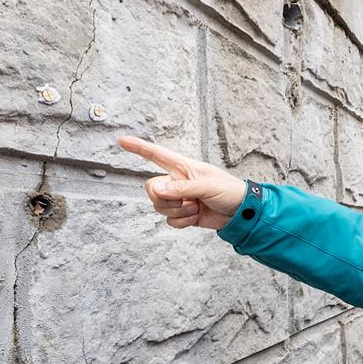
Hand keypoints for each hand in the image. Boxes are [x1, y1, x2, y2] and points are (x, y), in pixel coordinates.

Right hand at [118, 136, 247, 229]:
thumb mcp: (208, 186)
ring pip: (159, 207)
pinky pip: (169, 220)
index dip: (139, 147)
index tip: (122, 141)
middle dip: (165, 199)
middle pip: (152, 189)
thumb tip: (159, 191)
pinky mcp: (183, 214)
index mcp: (183, 167)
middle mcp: (177, 181)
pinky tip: (196, 218)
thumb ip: (183, 188)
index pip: (157, 155)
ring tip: (196, 208)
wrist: (240, 213)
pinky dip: (182, 222)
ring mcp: (179, 198)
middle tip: (186, 200)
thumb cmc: (229, 191)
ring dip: (178, 211)